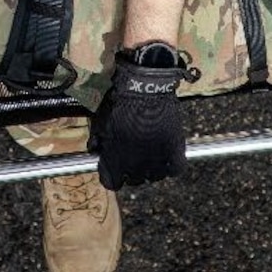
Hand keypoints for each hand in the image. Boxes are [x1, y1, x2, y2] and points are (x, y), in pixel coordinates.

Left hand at [89, 41, 189, 189]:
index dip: (112, 174)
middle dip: (132, 170)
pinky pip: (176, 169)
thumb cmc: (119, 104)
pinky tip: (168, 156)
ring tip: (151, 153)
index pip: (111, 183)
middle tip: (133, 154)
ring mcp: (156, 160)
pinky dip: (172, 165)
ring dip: (152, 168)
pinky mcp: (175, 150)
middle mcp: (135, 166)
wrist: (143, 88)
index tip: (114, 166)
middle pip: (134, 180)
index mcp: (114, 162)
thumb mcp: (99, 123)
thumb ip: (97, 142)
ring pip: (155, 177)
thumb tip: (95, 151)